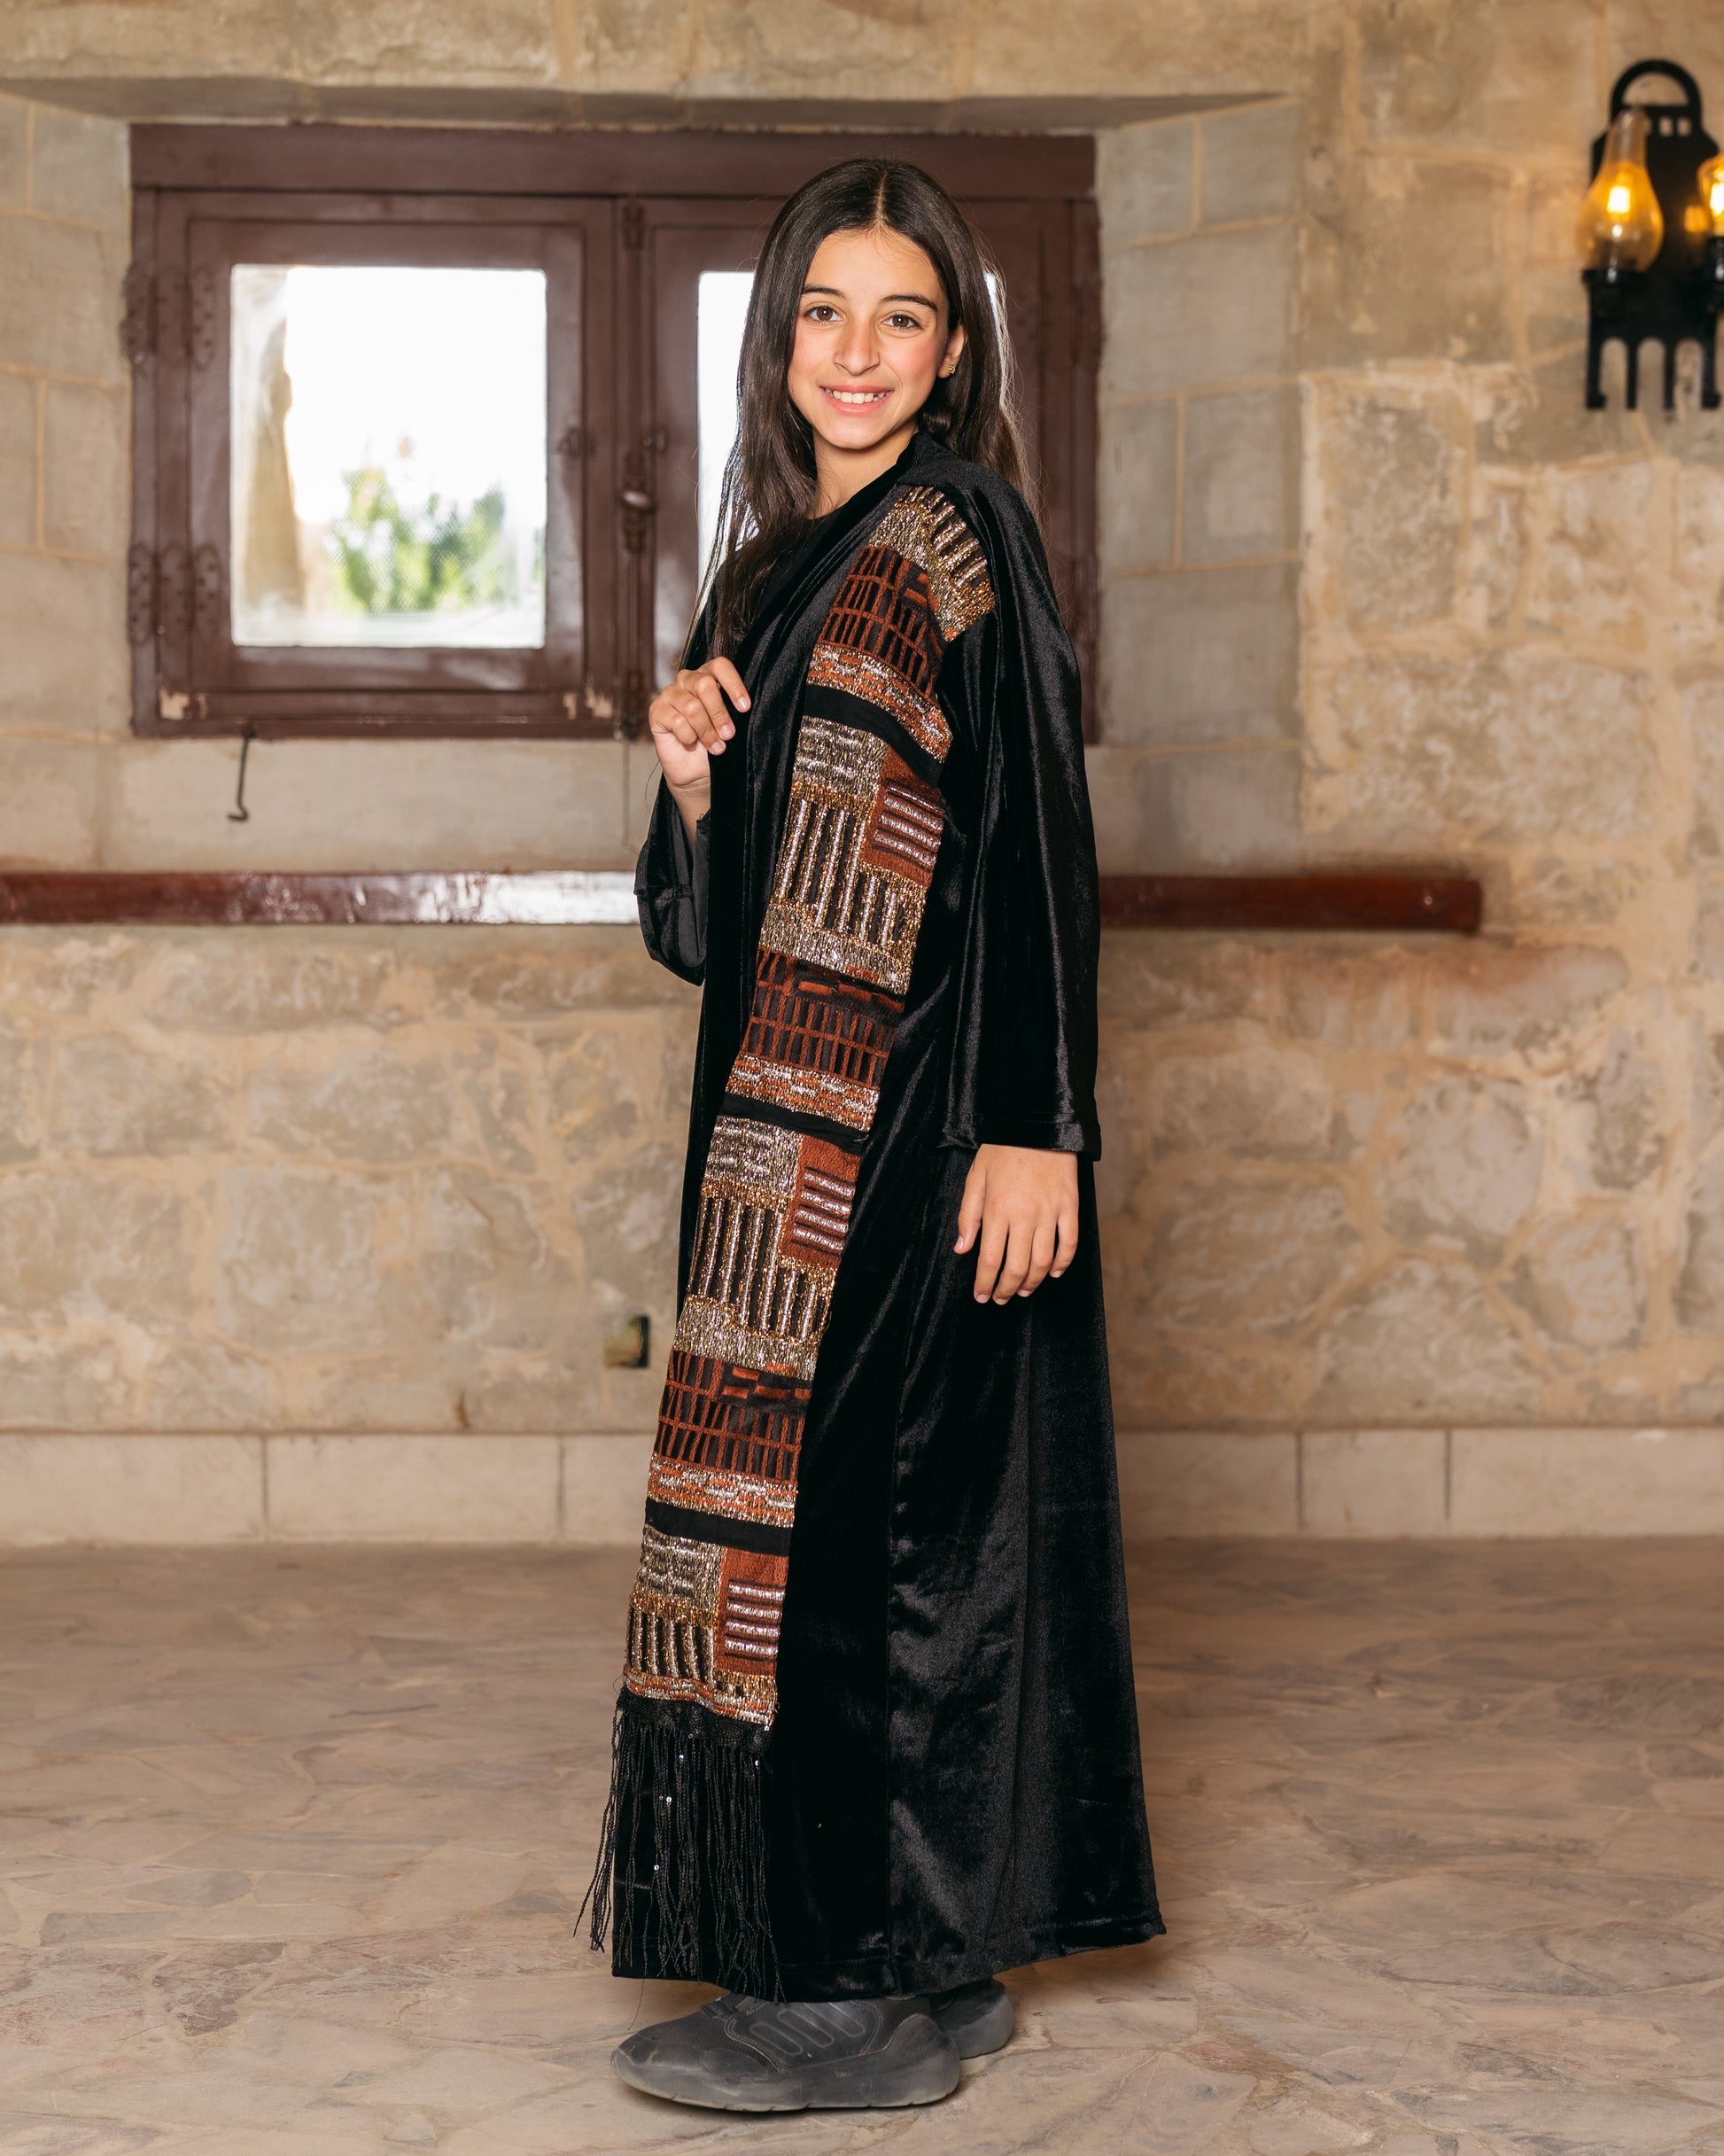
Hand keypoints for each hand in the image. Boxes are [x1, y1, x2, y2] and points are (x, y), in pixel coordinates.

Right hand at [648, 658, 749, 833]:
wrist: (696, 772)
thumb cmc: (715, 744)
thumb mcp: (729, 726)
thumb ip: (733, 710)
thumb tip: (744, 707)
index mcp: (707, 676)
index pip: (719, 666)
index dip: (733, 685)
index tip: (745, 708)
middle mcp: (687, 680)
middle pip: (704, 684)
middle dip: (719, 713)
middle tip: (728, 735)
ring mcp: (670, 694)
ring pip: (691, 706)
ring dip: (706, 731)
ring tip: (715, 747)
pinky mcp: (657, 711)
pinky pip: (677, 721)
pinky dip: (688, 737)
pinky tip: (690, 744)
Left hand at [954, 1144, 1078, 1304]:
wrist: (1038, 1123)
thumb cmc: (1003, 1150)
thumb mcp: (976, 1177)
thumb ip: (967, 1216)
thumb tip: (962, 1249)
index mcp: (997, 1209)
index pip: (990, 1260)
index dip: (985, 1284)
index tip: (981, 1296)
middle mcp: (1024, 1215)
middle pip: (1017, 1267)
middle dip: (1006, 1289)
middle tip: (1000, 1298)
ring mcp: (1050, 1212)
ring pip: (1043, 1262)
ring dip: (1032, 1283)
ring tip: (1022, 1290)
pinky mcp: (1069, 1207)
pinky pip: (1069, 1244)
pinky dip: (1062, 1264)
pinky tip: (1053, 1273)